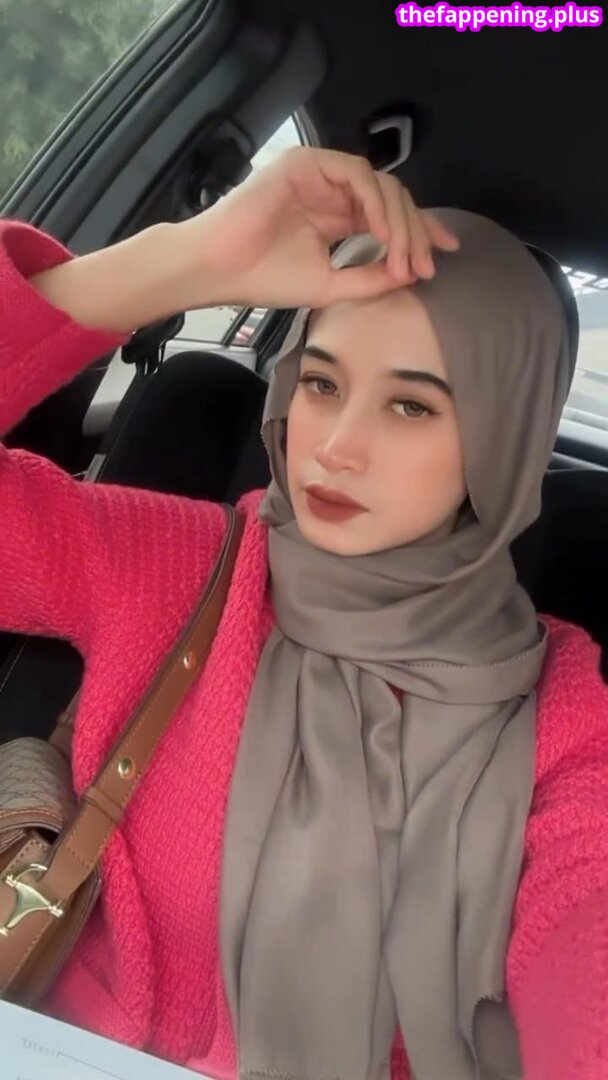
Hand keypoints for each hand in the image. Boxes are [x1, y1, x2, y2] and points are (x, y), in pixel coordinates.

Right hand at [185, 146, 459, 309]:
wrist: (218, 270)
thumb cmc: (262, 278)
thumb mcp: (330, 285)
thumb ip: (369, 278)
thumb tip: (410, 274)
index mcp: (336, 215)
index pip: (388, 216)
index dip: (420, 232)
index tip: (445, 254)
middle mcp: (332, 190)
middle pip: (392, 199)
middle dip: (416, 233)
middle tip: (425, 266)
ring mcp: (320, 173)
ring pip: (382, 186)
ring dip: (401, 224)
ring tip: (405, 259)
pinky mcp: (308, 163)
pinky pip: (359, 176)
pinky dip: (378, 205)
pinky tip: (384, 235)